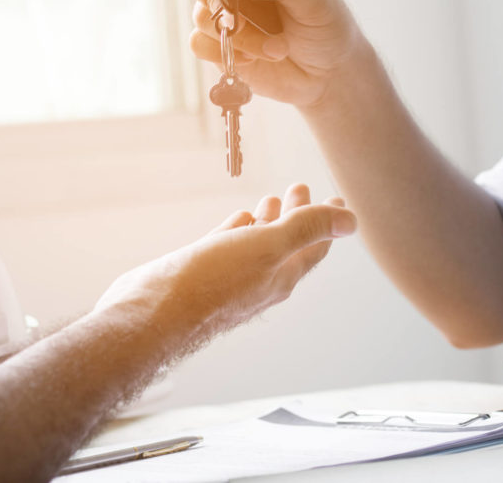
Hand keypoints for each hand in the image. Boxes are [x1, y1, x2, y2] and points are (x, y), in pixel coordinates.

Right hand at [93, 184, 355, 348]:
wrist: (151, 316)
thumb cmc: (210, 283)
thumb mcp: (267, 247)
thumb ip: (307, 229)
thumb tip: (352, 221)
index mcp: (282, 276)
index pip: (315, 246)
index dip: (330, 221)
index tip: (338, 198)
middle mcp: (259, 281)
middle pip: (288, 243)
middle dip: (298, 214)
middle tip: (301, 187)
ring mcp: (229, 280)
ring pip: (257, 246)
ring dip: (268, 221)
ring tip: (272, 199)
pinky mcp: (201, 274)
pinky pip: (228, 249)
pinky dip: (238, 231)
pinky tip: (239, 219)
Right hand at [173, 0, 371, 108]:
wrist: (329, 73)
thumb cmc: (328, 27)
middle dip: (211, 0)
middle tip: (236, 21)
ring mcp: (224, 10)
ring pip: (200, 15)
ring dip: (238, 37)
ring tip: (277, 49)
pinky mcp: (219, 42)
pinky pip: (199, 44)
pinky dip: (226, 54)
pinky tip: (254, 60)